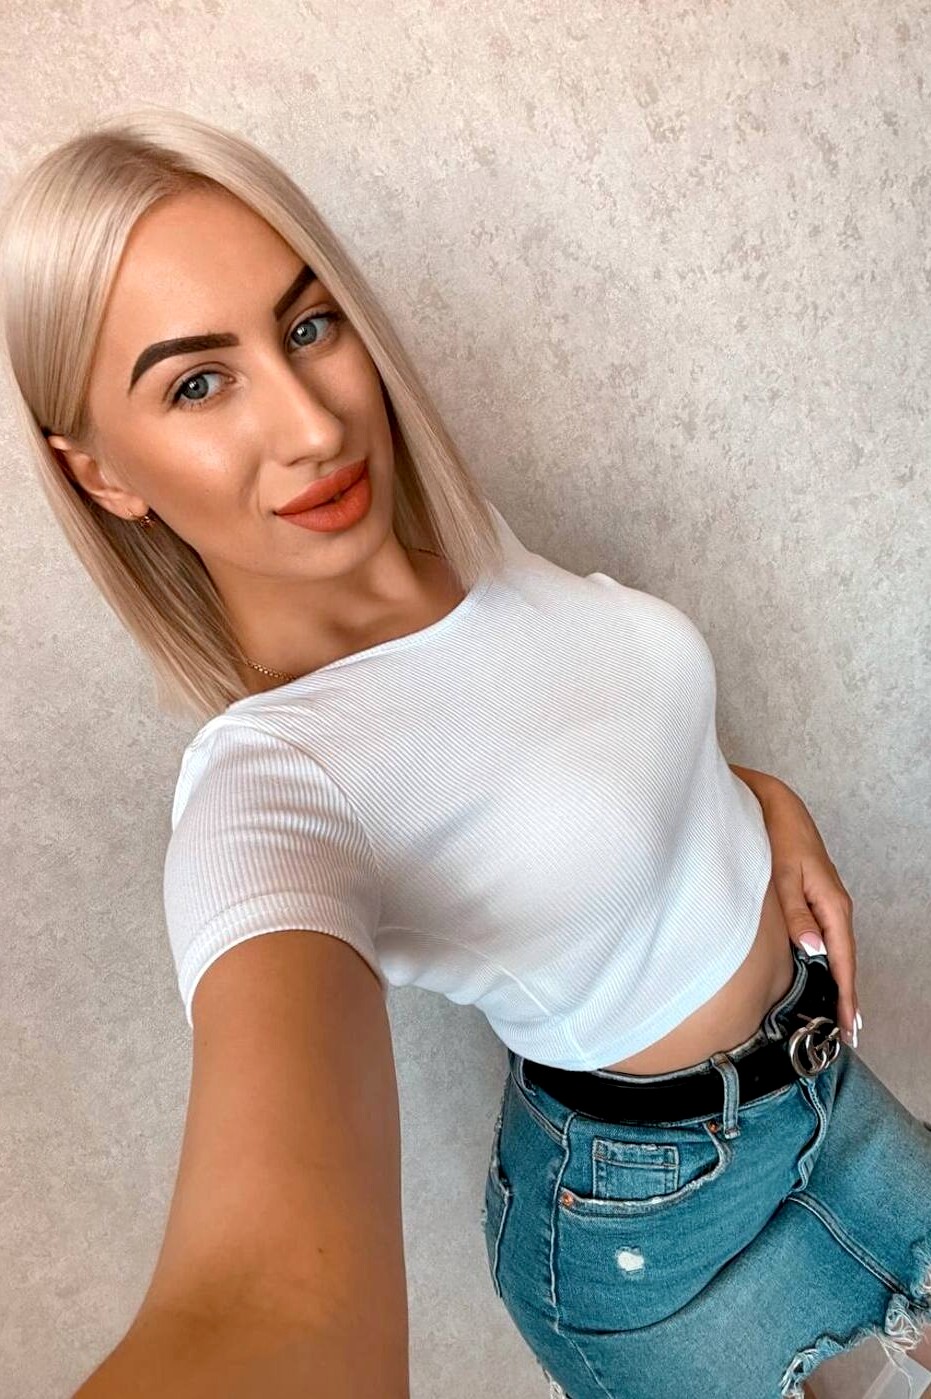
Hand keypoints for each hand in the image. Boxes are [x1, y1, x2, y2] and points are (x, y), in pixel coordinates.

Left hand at [757, 777, 860, 1046]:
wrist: (773, 805)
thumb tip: (814, 951)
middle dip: (845, 997)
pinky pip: (823, 938)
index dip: (845, 996)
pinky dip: (825, 962)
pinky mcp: (812, 898)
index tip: (846, 1029)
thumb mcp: (782, 874)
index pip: (843, 960)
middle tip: (844, 1035)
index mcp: (831, 905)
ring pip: (834, 951)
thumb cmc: (776, 836)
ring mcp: (824, 903)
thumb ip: (796, 914)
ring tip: (835, 1016)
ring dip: (836, 982)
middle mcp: (834, 907)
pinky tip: (819, 974)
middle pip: (844, 961)